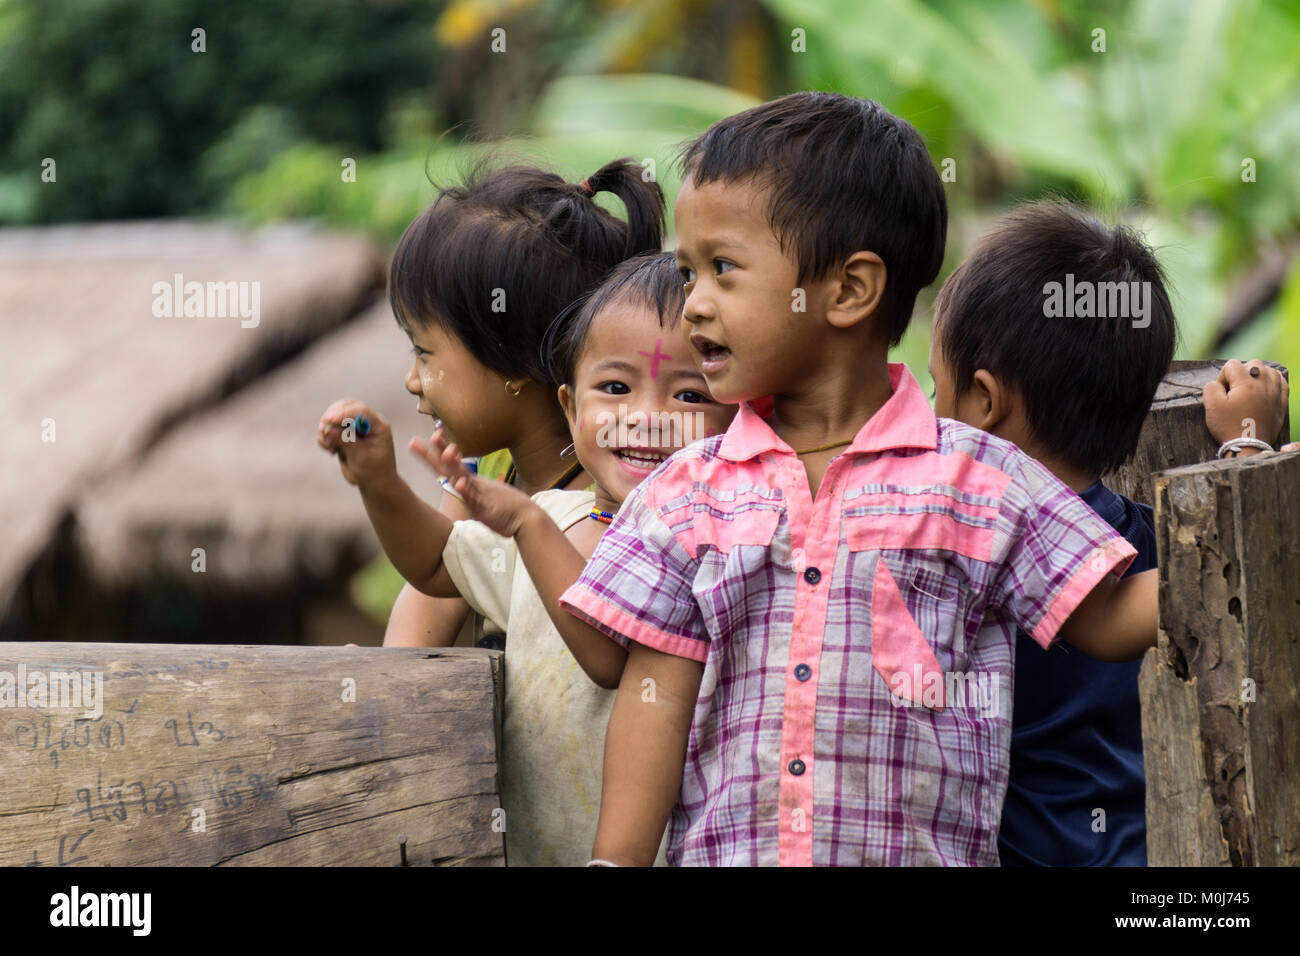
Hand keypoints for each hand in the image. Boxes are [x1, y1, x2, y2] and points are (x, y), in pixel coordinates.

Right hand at [318, 399, 397, 487]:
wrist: (375, 484)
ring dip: (326, 429)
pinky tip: (330, 451)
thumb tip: (328, 428)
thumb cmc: (373, 472)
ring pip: (335, 416)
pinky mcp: (345, 434)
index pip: (360, 411)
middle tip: (324, 431)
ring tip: (329, 447)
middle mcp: (368, 423)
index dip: (343, 413)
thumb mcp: (361, 457)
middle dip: (332, 418)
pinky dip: (324, 436)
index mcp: (378, 426)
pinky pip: (329, 428)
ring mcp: (355, 427)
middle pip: (346, 407)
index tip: (328, 420)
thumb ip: (346, 441)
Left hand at [409, 428, 537, 537]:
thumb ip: (469, 492)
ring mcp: (480, 495)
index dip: (434, 454)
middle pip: (450, 467)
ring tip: (444, 451)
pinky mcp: (487, 508)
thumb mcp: (482, 499)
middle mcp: (473, 484)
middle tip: (415, 441)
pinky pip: (476, 499)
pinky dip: (468, 491)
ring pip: (463, 478)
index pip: (448, 466)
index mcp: (470, 482)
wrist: (527, 517)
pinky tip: (460, 483)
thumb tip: (458, 485)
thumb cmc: (505, 508)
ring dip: (453, 465)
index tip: (420, 441)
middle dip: (433, 454)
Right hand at [1203, 359, 1288, 451]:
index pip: (1232, 365)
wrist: (1248, 446)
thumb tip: (1217, 383)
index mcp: (1246, 383)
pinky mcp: (1282, 402)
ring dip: (1258, 376)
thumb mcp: (1211, 406)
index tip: (1222, 392)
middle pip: (1253, 363)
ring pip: (1269, 370)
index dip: (1223, 376)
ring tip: (1249, 389)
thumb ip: (1211, 387)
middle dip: (1241, 373)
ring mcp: (1275, 392)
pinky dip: (1273, 382)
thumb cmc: (1229, 426)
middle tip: (1234, 390)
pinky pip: (1281, 382)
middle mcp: (1264, 383)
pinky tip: (1264, 390)